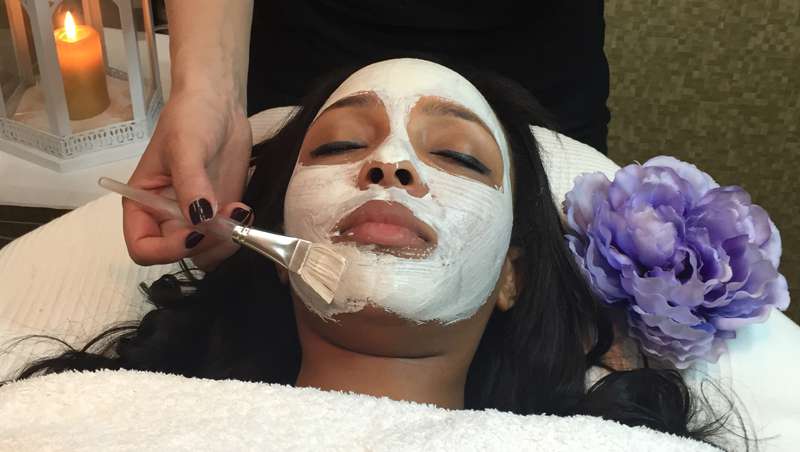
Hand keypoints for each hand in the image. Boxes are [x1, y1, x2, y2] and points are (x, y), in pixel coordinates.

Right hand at [123, 87, 252, 270]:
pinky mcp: (220, 213)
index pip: (143, 248)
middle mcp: (165, 217)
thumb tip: (200, 220)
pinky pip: (226, 239)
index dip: (166, 251)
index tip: (194, 234)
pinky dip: (239, 233)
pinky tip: (246, 210)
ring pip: (206, 254)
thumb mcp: (185, 147)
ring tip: (239, 212)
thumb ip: (190, 184)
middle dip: (205, 245)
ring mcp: (196, 218)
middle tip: (227, 221)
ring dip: (225, 243)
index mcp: (142, 204)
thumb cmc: (190, 118)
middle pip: (179, 255)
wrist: (219, 104)